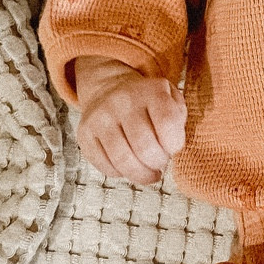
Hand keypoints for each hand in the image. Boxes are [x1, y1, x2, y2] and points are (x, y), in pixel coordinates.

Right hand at [74, 56, 186, 185]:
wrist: (109, 89)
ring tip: (149, 173)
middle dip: (158, 163)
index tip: (173, 147)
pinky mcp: (84, 133)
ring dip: (141, 174)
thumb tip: (172, 147)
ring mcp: (101, 117)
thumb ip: (178, 119)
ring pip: (123, 161)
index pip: (168, 124)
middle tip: (160, 162)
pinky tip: (128, 166)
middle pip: (145, 147)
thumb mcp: (171, 99)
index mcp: (151, 91)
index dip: (174, 145)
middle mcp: (123, 101)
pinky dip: (120, 173)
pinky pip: (105, 166)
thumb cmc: (149, 103)